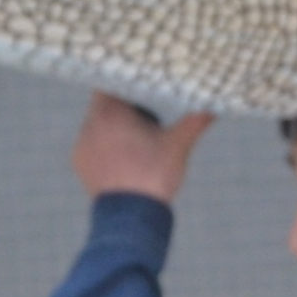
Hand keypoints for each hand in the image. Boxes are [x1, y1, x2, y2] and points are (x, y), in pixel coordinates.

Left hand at [74, 92, 212, 202]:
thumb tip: (215, 105)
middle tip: (147, 110)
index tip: (142, 82)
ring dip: (115, 126)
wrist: (130, 216)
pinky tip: (124, 155)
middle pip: (105, 102)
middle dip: (125, 105)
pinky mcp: (81, 162)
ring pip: (98, 123)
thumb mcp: (178, 146)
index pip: (111, 82)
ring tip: (137, 137)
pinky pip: (93, 143)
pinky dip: (106, 144)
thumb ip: (195, 121)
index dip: (127, 80)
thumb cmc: (154, 176)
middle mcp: (90, 125)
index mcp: (111, 113)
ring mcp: (83, 144)